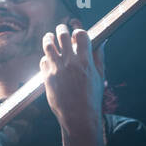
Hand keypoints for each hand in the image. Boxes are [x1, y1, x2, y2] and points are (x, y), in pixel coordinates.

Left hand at [40, 18, 105, 145]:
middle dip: (62, 29)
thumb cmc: (91, 98)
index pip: (81, 34)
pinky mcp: (46, 77)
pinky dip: (46, 57)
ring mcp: (56, 69)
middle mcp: (70, 63)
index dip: (79, 31)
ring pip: (48, 44)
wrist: (78, 117)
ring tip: (49, 37)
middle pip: (62, 35)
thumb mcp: (99, 76)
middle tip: (62, 29)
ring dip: (48, 38)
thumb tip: (102, 41)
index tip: (77, 33)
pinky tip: (49, 58)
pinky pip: (43, 60)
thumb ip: (99, 57)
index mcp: (86, 61)